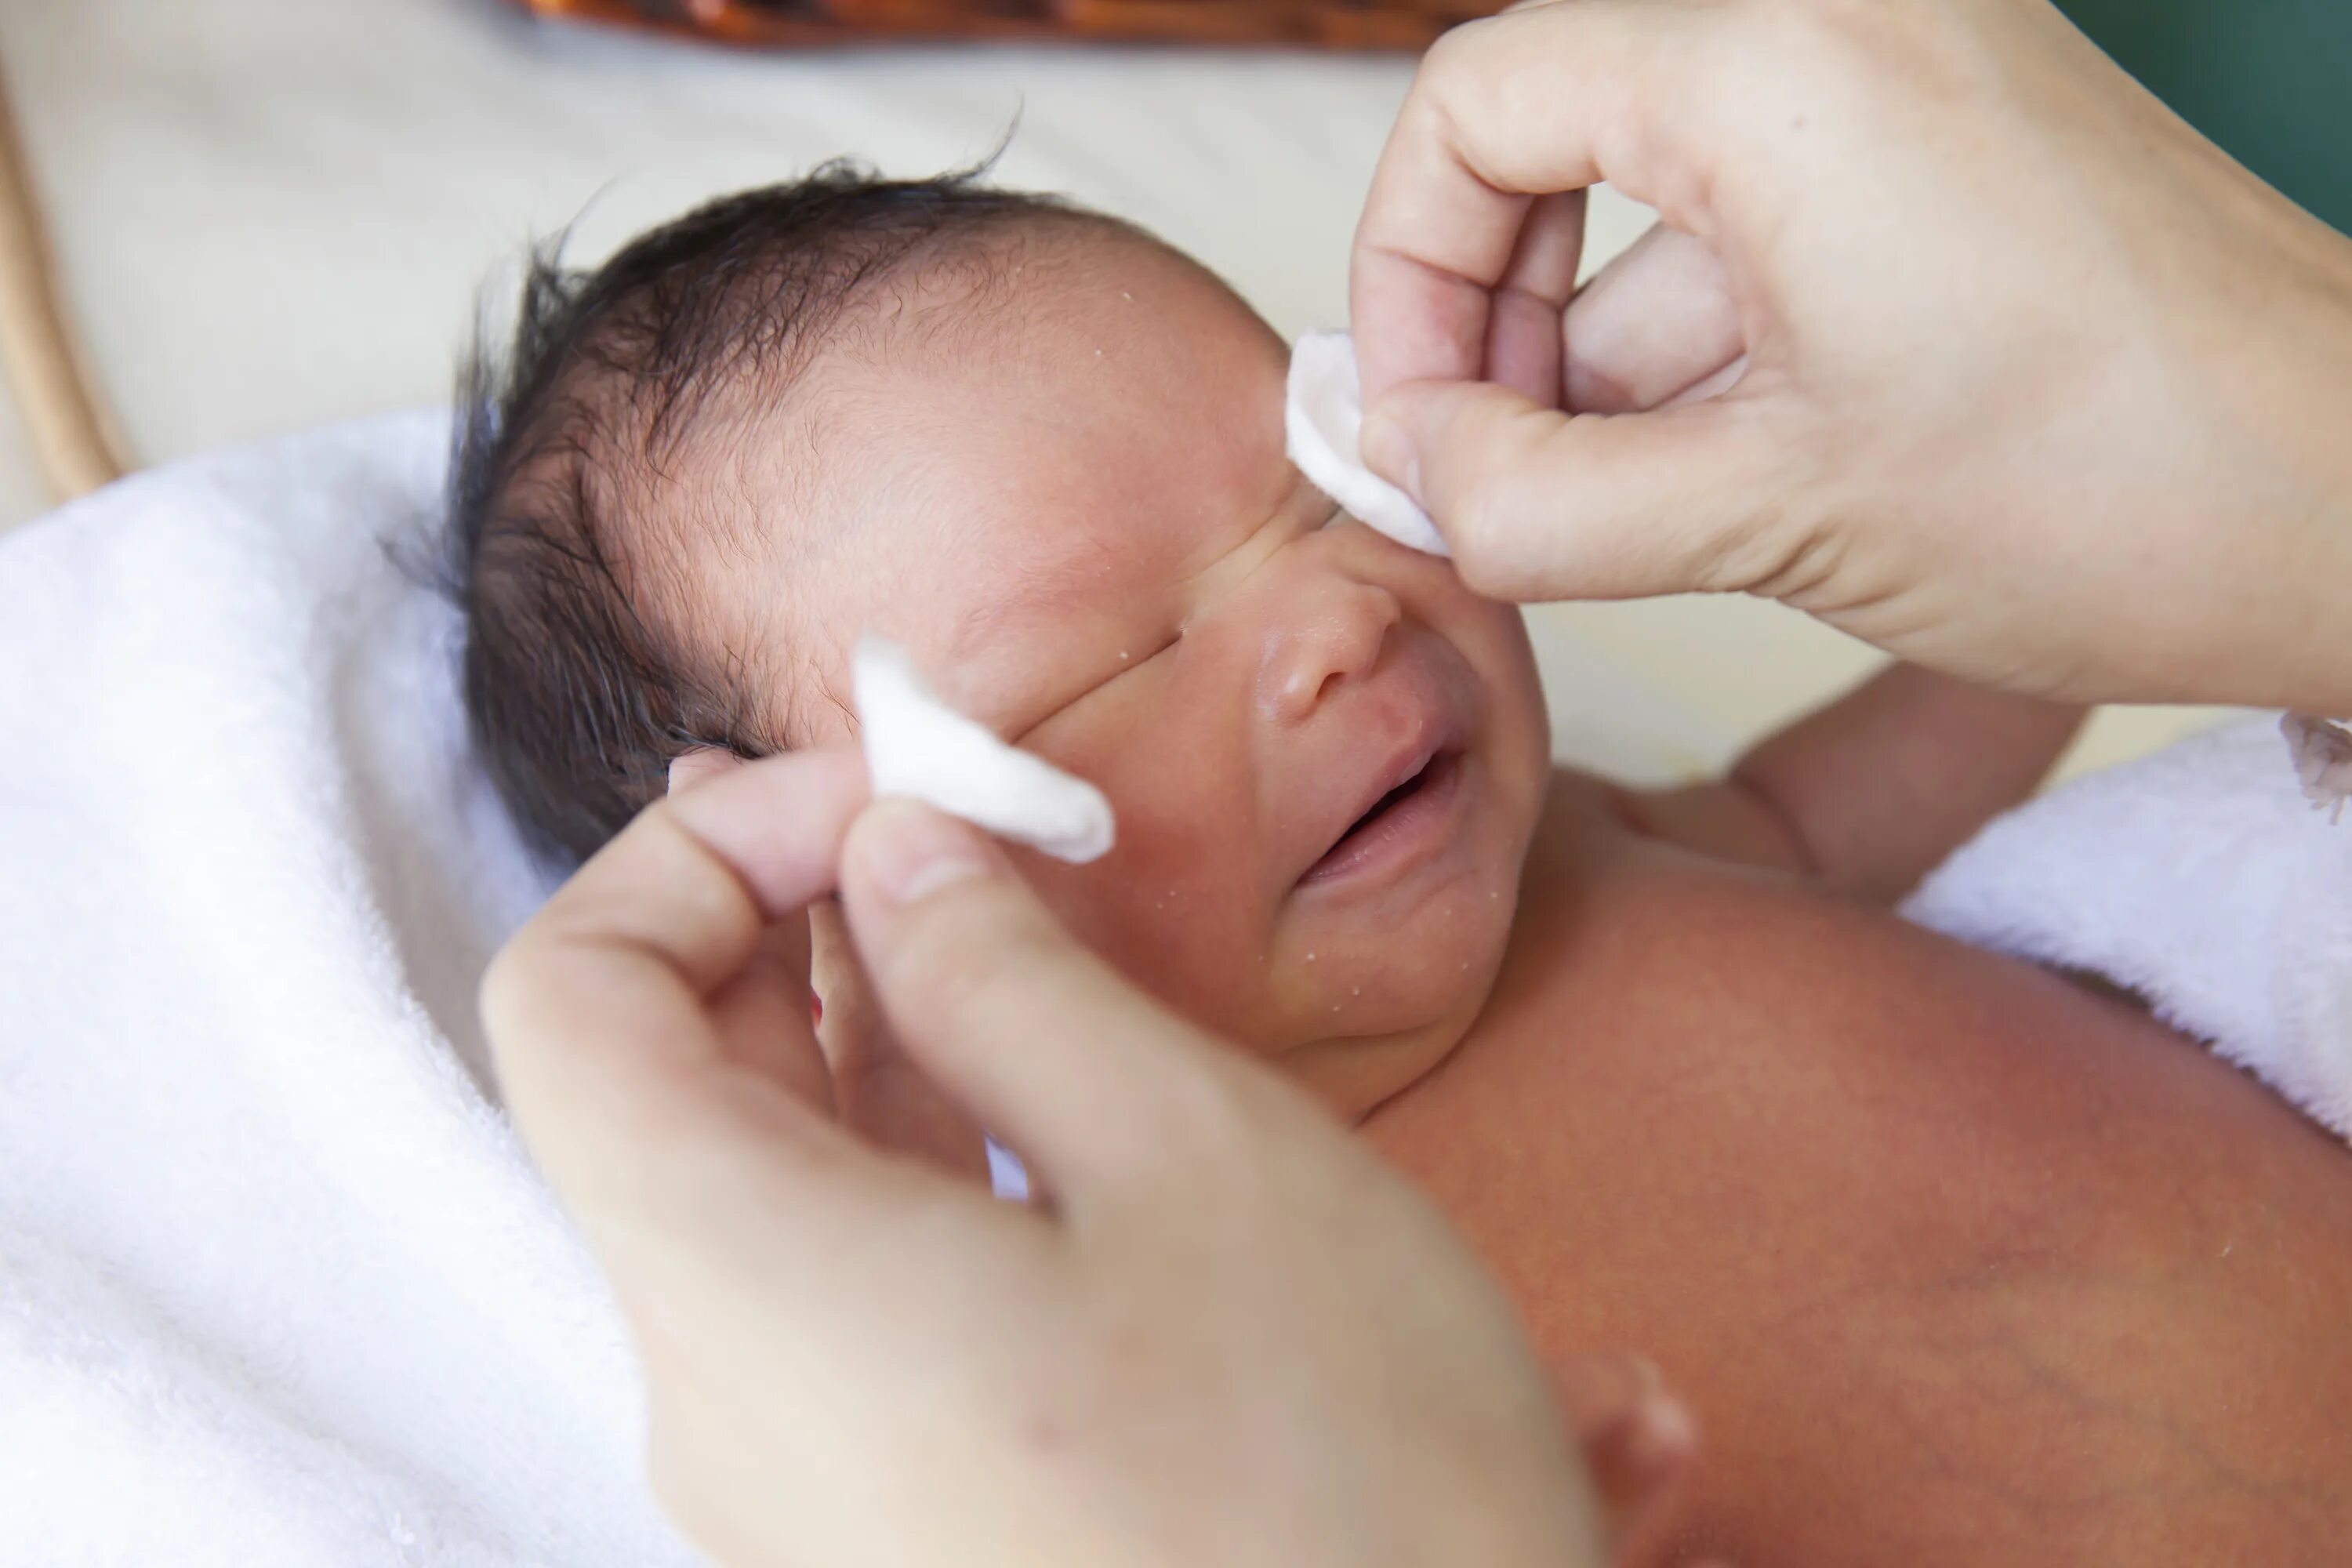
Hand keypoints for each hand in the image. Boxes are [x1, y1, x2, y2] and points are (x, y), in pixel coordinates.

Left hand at [483, 749, 1698, 1567]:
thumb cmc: (1326, 1490)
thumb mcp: (1194, 1159)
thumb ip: (1006, 975)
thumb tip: (899, 852)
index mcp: (750, 1284)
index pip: (567, 1000)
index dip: (698, 855)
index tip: (879, 802)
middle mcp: (731, 1402)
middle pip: (679, 1097)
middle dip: (810, 927)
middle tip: (958, 825)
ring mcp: (806, 1489)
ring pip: (795, 1205)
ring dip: (907, 1052)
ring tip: (1049, 946)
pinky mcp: (896, 1531)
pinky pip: (877, 1315)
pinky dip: (963, 1189)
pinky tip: (1119, 1141)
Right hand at [1352, 0, 2351, 713]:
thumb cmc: (2129, 488)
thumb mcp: (1773, 517)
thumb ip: (1535, 500)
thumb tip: (1406, 469)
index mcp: (1783, 64)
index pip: (1480, 101)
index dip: (1407, 271)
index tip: (1421, 423)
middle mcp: (1845, 28)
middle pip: (1554, 140)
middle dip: (1496, 327)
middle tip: (1485, 477)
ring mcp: (1910, 87)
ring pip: (1657, 214)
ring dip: (1603, 374)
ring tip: (1614, 520)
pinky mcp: (1953, 161)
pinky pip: (1758, 235)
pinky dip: (1704, 358)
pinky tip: (1711, 486)